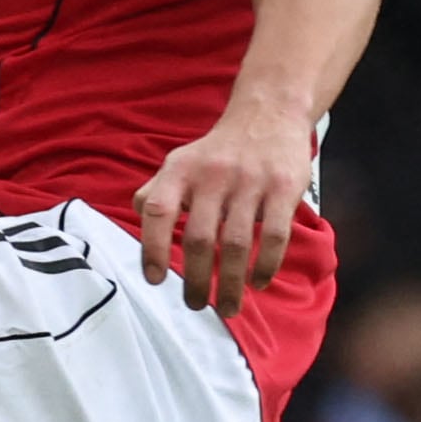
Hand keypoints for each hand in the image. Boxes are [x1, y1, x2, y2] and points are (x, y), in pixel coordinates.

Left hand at [135, 90, 315, 315]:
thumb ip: (156, 192)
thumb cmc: (218, 151)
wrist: (268, 114)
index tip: (155, 280)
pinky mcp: (283, 187)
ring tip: (227, 307)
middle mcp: (213, 174)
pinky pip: (274, 236)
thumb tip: (137, 220)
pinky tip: (258, 282)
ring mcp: (250, 181)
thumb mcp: (180, 162)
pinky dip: (265, 265)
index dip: (152, 248)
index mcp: (180, 170)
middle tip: (195, 304)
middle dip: (196, 280)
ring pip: (236, 244)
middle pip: (200, 238)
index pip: (158, 211)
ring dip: (231, 284)